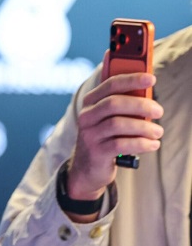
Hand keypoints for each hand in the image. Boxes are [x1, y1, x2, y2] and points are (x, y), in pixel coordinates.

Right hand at [66, 52, 163, 201]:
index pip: (110, 85)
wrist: (88, 167)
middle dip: (141, 105)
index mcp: (90, 103)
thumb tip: (148, 93)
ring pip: (117, 124)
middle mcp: (86, 117)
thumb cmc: (107, 136)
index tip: (151, 79)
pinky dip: (141, 143)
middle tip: (159, 111)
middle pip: (113, 104)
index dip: (131, 79)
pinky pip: (121, 144)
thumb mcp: (111, 117)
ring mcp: (89, 135)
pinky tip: (152, 144)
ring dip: (143, 127)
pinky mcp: (96, 153)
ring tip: (158, 132)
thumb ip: (125, 104)